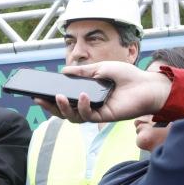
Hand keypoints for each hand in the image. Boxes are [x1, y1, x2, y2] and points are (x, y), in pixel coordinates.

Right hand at [35, 62, 171, 123]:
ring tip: (57, 97)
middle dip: (50, 107)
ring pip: (73, 117)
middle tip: (39, 99)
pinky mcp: (105, 117)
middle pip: (64, 111)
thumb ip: (82, 71)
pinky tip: (82, 96)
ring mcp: (96, 112)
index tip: (37, 93)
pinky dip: (83, 106)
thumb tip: (63, 71)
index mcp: (86, 94)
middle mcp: (89, 105)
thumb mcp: (100, 68)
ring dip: (63, 108)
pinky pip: (89, 116)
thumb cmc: (126, 76)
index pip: (65, 99)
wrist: (146, 84)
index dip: (50, 98)